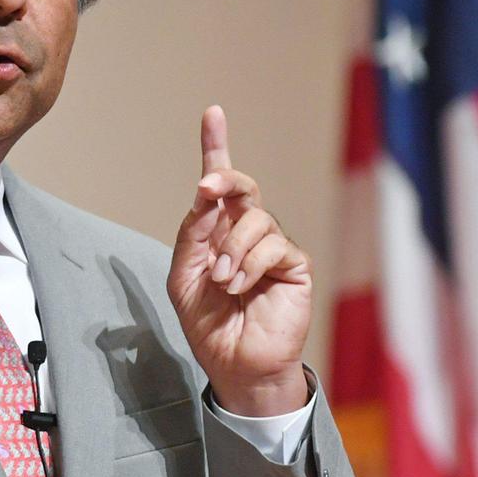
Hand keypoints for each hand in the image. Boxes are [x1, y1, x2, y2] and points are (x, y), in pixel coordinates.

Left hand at [167, 105, 311, 415]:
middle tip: (206, 188)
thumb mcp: (183, 276)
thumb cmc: (208, 321)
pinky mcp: (294, 264)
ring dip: (230, 250)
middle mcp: (246, 232)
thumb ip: (191, 235)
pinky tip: (241, 287)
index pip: (219, 183)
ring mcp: (272, 246)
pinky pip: (273, 246)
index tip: (212, 113)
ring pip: (254, 219)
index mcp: (217, 230)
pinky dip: (249, 265)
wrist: (234, 363)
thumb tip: (205, 198)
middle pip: (241, 187)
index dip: (216, 145)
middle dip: (224, 178)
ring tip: (223, 282)